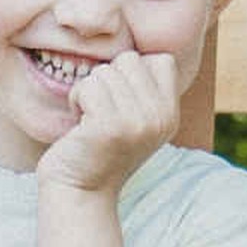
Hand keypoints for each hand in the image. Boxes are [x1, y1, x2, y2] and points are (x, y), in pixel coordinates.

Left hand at [41, 47, 183, 196]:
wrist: (80, 193)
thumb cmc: (99, 150)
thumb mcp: (136, 121)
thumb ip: (144, 90)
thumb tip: (137, 53)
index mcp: (170, 115)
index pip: (161, 59)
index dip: (132, 73)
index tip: (120, 102)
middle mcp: (160, 117)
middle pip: (129, 60)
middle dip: (106, 80)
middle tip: (100, 111)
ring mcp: (137, 122)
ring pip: (104, 71)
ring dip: (88, 91)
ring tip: (90, 119)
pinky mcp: (109, 127)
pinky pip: (87, 86)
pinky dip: (76, 100)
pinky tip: (80, 125)